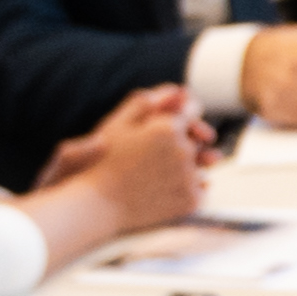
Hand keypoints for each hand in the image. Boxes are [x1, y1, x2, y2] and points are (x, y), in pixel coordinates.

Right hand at [42, 95, 213, 232]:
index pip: (192, 110)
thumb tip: (177, 90)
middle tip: (156, 154)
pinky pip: (200, 188)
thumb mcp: (117, 124)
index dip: (181, 114)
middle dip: (183, 141)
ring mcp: (189, 177)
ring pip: (200, 164)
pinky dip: (187, 187)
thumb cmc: (102, 163)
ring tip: (156, 174)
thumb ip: (146, 103)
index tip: (171, 123)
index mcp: (167, 128)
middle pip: (197, 138)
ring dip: (186, 165)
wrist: (96, 206)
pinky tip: (163, 189)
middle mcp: (183, 150)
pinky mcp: (191, 201)